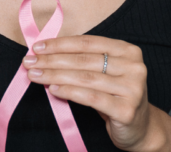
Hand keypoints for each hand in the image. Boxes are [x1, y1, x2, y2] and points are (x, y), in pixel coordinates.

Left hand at [23, 35, 165, 151]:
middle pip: (84, 60)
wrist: (141, 129)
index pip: (88, 43)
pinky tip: (53, 90)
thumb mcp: (105, 74)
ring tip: (35, 75)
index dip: (60, 44)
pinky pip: (91, 98)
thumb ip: (83, 62)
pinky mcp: (127, 110)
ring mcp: (133, 88)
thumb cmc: (116, 97)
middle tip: (29, 62)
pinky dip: (70, 92)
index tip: (37, 47)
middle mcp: (134, 67)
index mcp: (128, 51)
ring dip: (55, 76)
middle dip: (52, 60)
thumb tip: (45, 54)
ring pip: (85, 78)